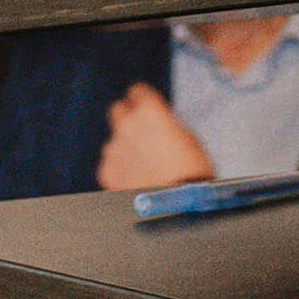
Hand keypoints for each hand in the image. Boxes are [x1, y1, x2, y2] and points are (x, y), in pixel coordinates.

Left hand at [98, 84, 215, 190]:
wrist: (180, 206)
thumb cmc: (192, 173)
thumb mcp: (189, 138)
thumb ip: (167, 124)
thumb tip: (158, 124)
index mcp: (150, 112)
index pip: (138, 92)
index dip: (144, 100)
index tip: (146, 107)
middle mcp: (127, 125)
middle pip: (118, 110)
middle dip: (128, 118)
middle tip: (141, 134)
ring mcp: (114, 148)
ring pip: (115, 142)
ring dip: (126, 149)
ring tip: (146, 168)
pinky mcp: (107, 170)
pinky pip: (111, 165)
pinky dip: (121, 170)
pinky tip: (138, 182)